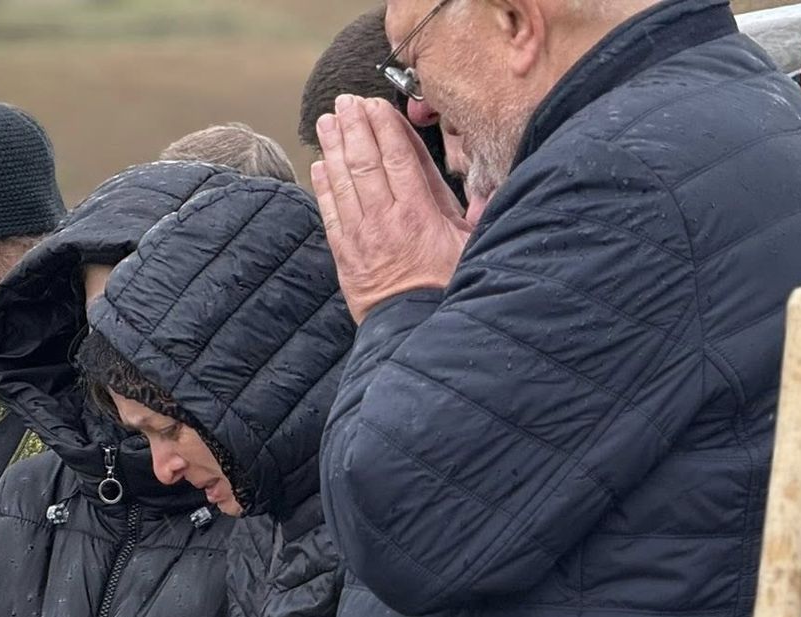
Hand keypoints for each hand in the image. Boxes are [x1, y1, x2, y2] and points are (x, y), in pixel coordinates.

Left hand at [310, 94, 471, 321]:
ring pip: (343, 182)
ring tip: (326, 121)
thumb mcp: (471, 244)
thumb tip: (480, 182)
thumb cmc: (449, 288)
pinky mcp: (345, 256)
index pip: (398, 157)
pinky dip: (323, 187)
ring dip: (333, 148)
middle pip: (365, 161)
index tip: (374, 104)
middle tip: (344, 101)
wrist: (415, 330)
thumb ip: (468, 207)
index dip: (383, 127)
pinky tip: (319, 165)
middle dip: (354, 127)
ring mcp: (361, 237)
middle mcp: (386, 219)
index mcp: (419, 213)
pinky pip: (330, 214)